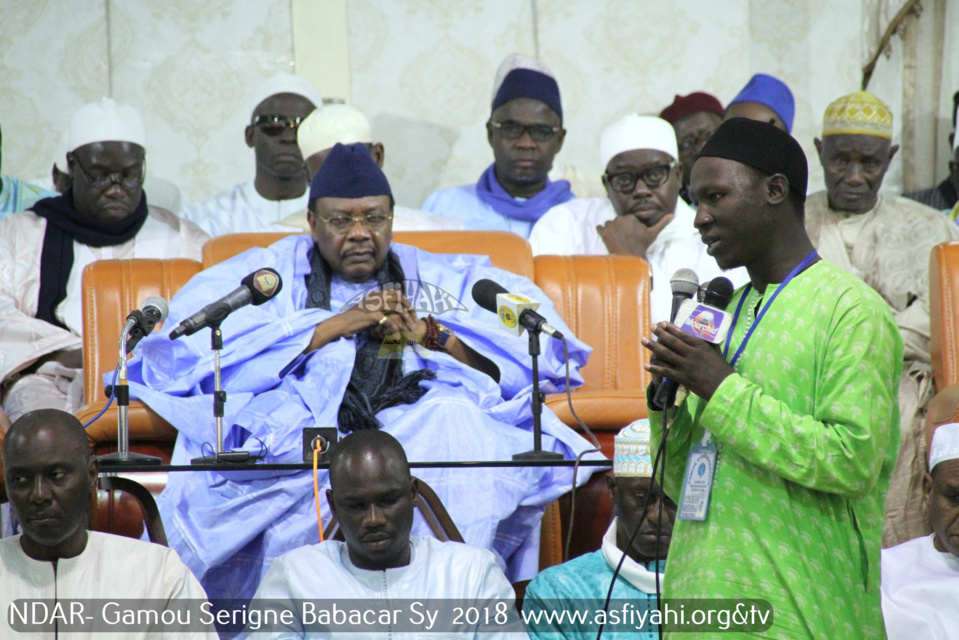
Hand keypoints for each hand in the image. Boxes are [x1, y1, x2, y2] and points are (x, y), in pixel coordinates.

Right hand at [305, 289, 421, 353]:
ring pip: (398, 308)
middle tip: (415, 320)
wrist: (341, 324)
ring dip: (406, 319)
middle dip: (410, 309)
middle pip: (400, 298)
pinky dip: (396, 328)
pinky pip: (390, 321)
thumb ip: (379, 306)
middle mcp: (376, 296)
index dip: (406, 302)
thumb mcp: (367, 309)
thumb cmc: (354, 319)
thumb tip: (392, 309)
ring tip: (411, 328)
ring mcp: (374, 305)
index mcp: (375, 294)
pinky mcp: (372, 315)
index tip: (412, 313)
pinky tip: (398, 335)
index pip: (397, 293)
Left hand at [597, 213, 673, 257]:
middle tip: (623, 239)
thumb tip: (672, 215)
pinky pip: (599, 228)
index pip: (626, 219)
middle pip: (617, 221)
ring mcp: (611, 225)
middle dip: (619, 228)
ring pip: (608, 224)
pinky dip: (601, 232)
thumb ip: (662, 223)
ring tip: (616, 239)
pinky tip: (607, 237)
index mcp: (631, 217)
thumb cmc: (642, 245)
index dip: (628, 228)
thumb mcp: (653, 233)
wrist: (630, 257)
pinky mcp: (603, 232)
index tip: (630, 235)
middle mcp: (620, 219)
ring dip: (610, 230)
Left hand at [641, 322, 734, 401]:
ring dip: (653, 347)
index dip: (671, 328)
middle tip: (651, 327)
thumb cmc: (722, 370)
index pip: (683, 334)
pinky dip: (655, 368)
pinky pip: (666, 371)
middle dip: (660, 333)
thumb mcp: (715, 353)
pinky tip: (646, 365)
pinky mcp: (683, 378)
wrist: (725, 388)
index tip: (662, 323)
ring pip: (667, 354)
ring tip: (643, 340)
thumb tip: (703, 336)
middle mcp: (692, 353)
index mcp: (701, 346)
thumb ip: (706, 345)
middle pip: (672, 342)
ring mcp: (686, 366)